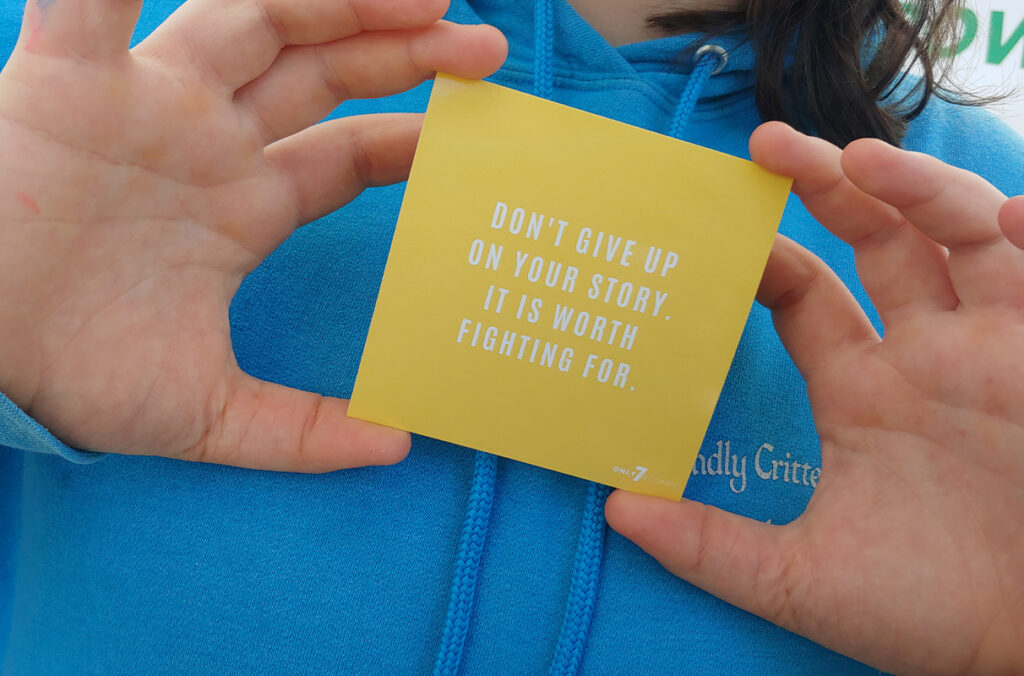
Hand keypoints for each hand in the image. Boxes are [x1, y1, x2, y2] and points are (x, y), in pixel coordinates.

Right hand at [0, 0, 505, 469]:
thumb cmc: (70, 374)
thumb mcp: (208, 414)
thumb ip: (301, 432)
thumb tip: (396, 445)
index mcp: (243, 207)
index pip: (348, 155)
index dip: (413, 140)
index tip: (475, 138)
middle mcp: (205, 143)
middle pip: (323, 72)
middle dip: (403, 54)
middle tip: (488, 53)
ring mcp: (144, 104)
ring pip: (254, 19)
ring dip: (338, 0)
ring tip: (426, 0)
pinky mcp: (65, 80)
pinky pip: (96, 2)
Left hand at [606, 122, 1023, 674]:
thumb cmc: (925, 611)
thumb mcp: (800, 578)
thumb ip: (708, 545)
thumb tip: (614, 511)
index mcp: (861, 391)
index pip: (804, 297)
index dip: (762, 261)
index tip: (712, 231)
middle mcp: (922, 354)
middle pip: (875, 240)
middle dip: (827, 187)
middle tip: (768, 146)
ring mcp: (992, 347)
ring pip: (955, 234)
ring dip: (913, 189)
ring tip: (859, 159)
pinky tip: (1003, 217)